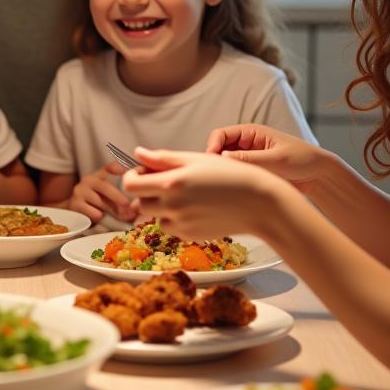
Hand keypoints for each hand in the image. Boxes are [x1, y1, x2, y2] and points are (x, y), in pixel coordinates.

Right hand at [66, 161, 139, 222]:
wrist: (72, 213)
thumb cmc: (94, 205)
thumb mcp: (105, 197)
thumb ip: (118, 197)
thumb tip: (135, 208)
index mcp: (97, 176)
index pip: (107, 168)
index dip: (116, 167)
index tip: (124, 169)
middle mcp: (87, 180)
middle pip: (105, 186)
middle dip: (118, 197)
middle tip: (127, 205)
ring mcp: (80, 191)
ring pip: (101, 202)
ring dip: (109, 211)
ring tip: (110, 214)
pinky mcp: (75, 204)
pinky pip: (94, 212)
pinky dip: (99, 217)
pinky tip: (96, 217)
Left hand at [122, 147, 281, 238]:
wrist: (258, 203)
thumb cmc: (231, 175)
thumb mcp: (196, 159)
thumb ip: (163, 158)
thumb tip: (138, 153)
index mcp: (171, 183)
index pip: (131, 185)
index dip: (133, 177)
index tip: (145, 172)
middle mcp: (173, 206)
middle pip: (140, 203)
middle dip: (147, 192)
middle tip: (164, 182)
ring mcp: (181, 224)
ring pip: (155, 218)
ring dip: (161, 207)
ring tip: (184, 195)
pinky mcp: (191, 236)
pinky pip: (172, 228)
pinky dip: (176, 220)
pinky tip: (194, 208)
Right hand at [206, 124, 331, 195]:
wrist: (319, 176)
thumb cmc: (302, 159)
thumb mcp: (276, 158)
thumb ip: (249, 159)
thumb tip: (222, 158)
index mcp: (251, 133)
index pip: (220, 135)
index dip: (212, 146)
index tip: (211, 161)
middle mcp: (246, 145)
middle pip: (219, 151)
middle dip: (215, 162)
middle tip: (216, 177)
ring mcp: (248, 161)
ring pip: (226, 166)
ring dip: (224, 174)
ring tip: (227, 186)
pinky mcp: (252, 174)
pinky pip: (236, 177)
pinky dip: (232, 183)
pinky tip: (234, 192)